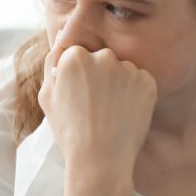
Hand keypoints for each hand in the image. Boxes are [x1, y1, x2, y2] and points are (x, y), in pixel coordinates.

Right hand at [38, 29, 157, 171]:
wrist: (101, 160)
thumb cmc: (69, 131)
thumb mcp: (47, 96)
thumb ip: (52, 62)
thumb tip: (62, 35)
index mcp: (74, 56)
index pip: (79, 55)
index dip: (80, 77)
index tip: (81, 96)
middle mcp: (103, 56)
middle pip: (103, 59)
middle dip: (100, 77)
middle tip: (97, 107)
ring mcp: (128, 69)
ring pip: (123, 70)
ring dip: (119, 85)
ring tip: (111, 113)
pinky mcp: (148, 82)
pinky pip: (141, 81)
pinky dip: (136, 94)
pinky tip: (126, 113)